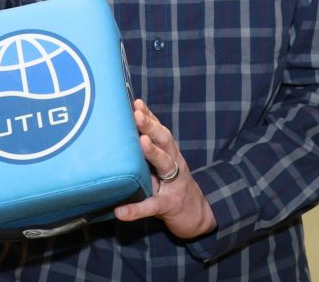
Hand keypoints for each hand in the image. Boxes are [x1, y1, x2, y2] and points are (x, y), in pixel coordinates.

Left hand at [114, 99, 216, 239]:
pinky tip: (121, 212)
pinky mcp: (169, 206)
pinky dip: (136, 209)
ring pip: (166, 164)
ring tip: (141, 143)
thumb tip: (123, 134)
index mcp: (171, 153)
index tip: (137, 103)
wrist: (197, 215)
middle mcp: (175, 164)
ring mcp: (174, 184)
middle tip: (137, 114)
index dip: (150, 116)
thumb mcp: (163, 166)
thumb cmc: (172, 186)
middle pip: (165, 141)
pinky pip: (152, 206)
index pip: (161, 131)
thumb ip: (149, 152)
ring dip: (153, 152)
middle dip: (151, 126)